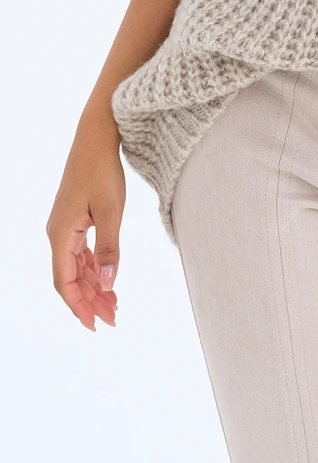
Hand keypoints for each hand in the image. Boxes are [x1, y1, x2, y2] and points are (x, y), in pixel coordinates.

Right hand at [47, 114, 124, 331]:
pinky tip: (107, 280)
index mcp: (61, 235)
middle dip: (90, 301)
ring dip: (94, 286)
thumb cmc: (102, 170)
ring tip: (113, 305)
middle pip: (71, 278)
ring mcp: (66, 227)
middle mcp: (58, 234)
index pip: (65, 282)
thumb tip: (108, 285)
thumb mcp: (111, 211)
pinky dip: (95, 268)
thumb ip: (109, 250)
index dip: (79, 306)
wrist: (97, 138)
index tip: (95, 324)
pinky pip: (82, 253)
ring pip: (77, 267)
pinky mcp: (76, 220)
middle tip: (113, 318)